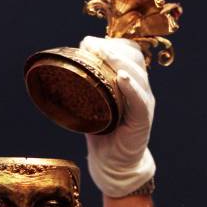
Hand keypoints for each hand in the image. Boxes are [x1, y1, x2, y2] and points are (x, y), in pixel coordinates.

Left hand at [79, 36, 155, 196]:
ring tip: (104, 53)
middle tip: (90, 44)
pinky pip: (140, 100)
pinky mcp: (143, 120)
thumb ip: (86, 90)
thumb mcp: (92, 107)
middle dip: (112, 47)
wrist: (114, 165)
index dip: (111, 43)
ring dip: (120, 61)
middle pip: (134, 58)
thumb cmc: (103, 136)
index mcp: (130, 84)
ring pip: (138, 75)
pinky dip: (132, 87)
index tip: (88, 41)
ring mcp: (144, 104)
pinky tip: (122, 78)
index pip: (128, 54)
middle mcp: (140, 90)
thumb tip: (63, 73)